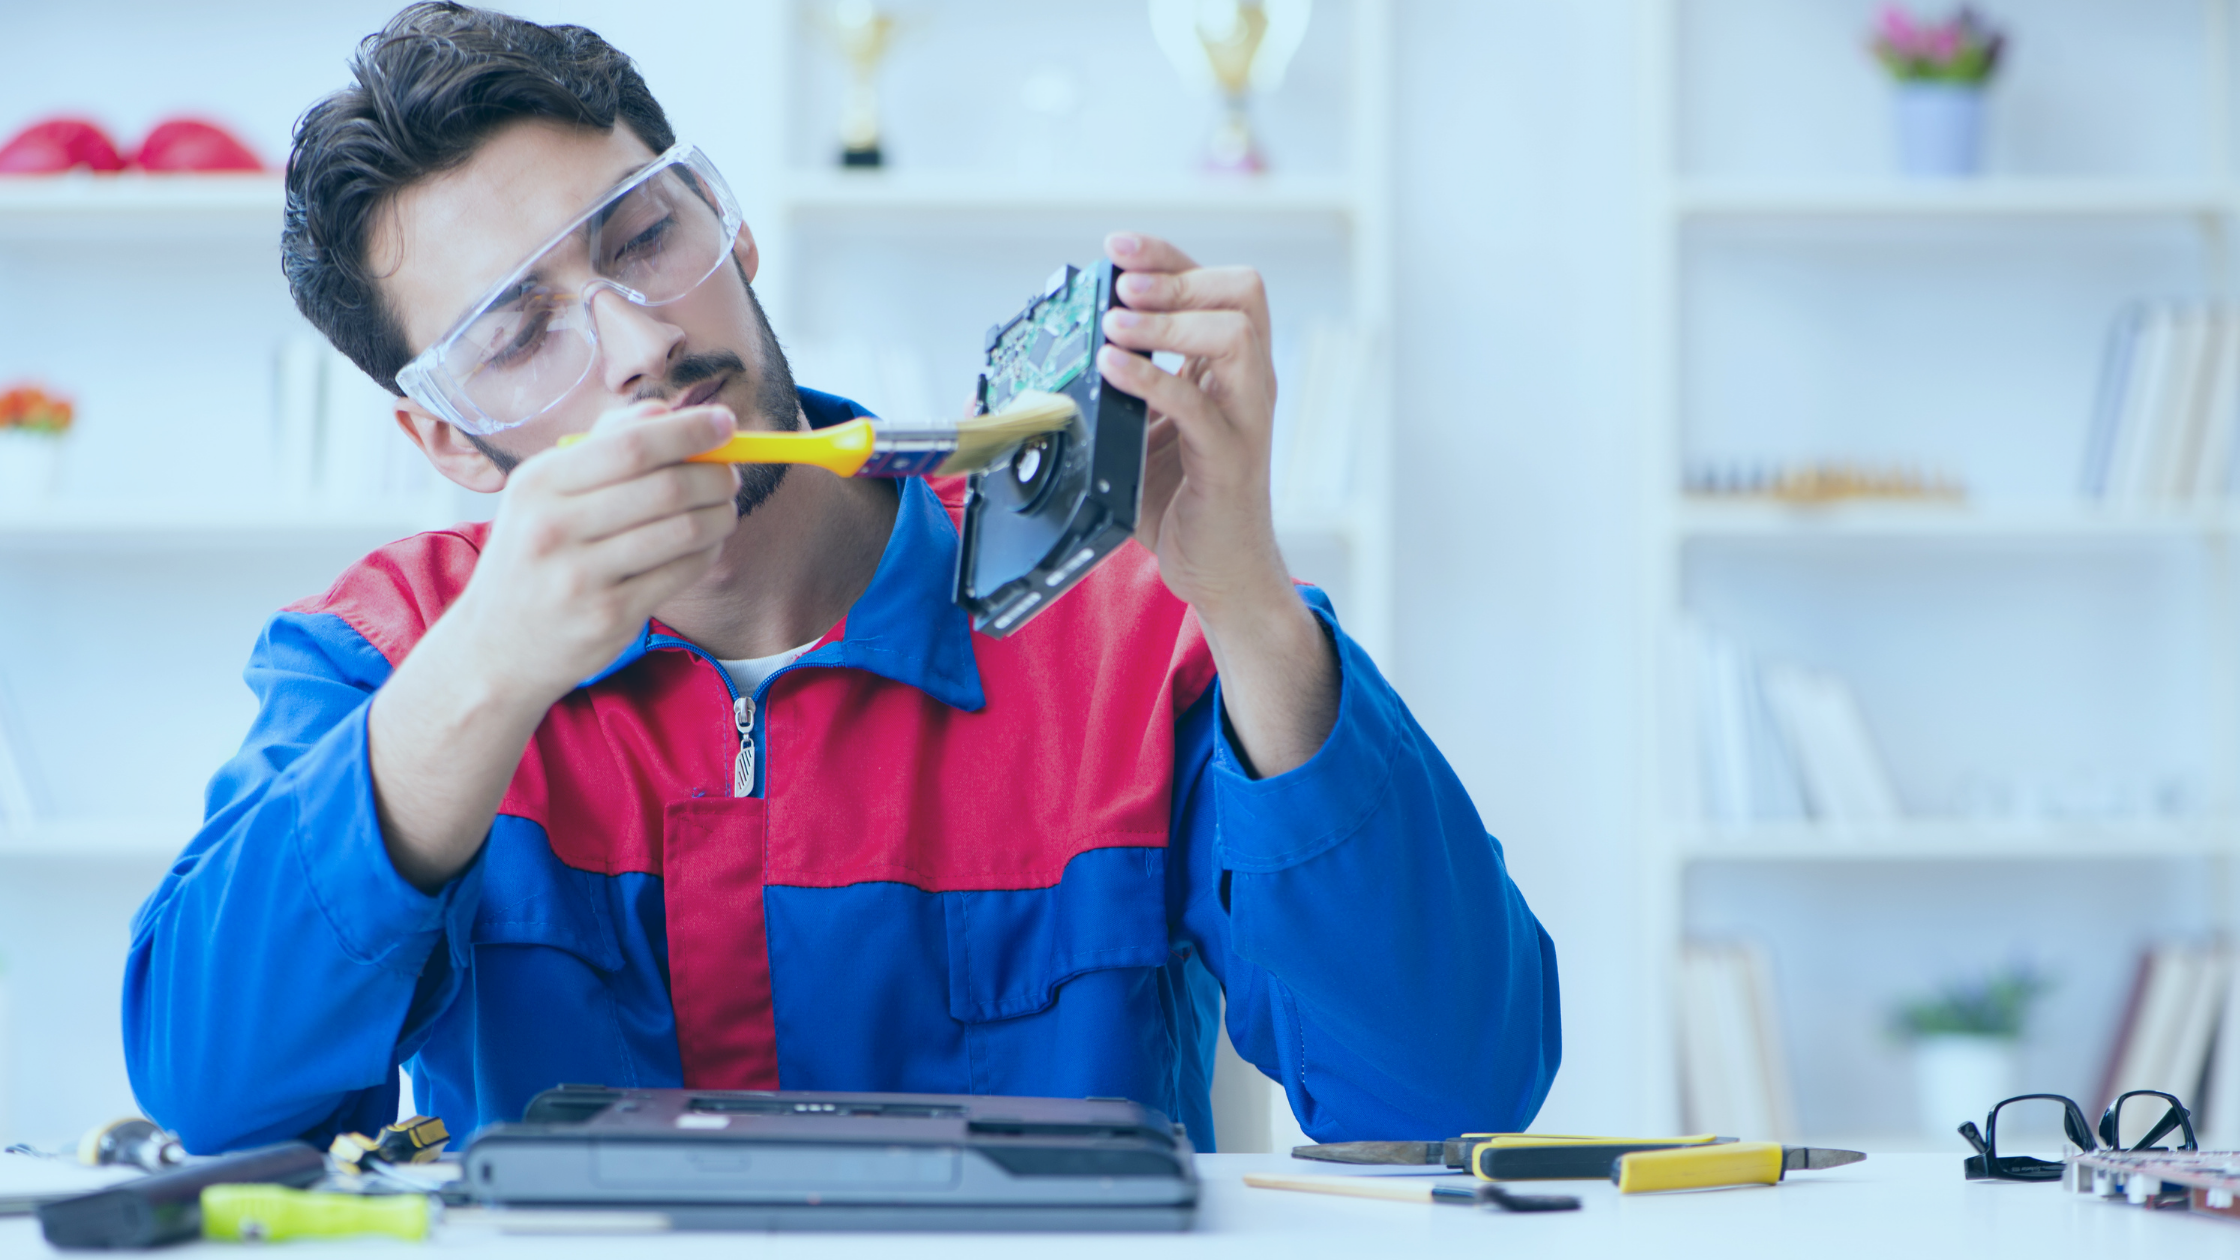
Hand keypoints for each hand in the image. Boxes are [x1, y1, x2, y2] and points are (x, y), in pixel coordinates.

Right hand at [447, 401, 740, 701]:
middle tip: (730, 476)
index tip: (726, 423)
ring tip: (724, 511)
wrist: (494, 647)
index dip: (689, 430)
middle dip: (715, 476)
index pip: (631, 444)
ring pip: (683, 531)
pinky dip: (706, 553)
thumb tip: (664, 410)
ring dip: (720, 515)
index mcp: (538, 482)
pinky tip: (704, 547)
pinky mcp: (609, 617)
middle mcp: (554, 527)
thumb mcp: (544, 494)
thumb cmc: (532, 556)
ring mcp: (581, 576)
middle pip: (666, 487)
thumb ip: (601, 446)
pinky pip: (681, 573)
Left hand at [1095, 234, 1289, 620]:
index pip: (1213, 283)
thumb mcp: (1138, 432)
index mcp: (1227, 367)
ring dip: (1169, 320)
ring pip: (1236, 335)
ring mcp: (1245, 419)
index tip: (1117, 247)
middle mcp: (1247, 382)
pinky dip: (1154, 378)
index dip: (1166, 255)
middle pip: (1242, 292)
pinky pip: (1200, 406)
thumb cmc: (1179, 499)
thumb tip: (1030, 376)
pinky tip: (1114, 369)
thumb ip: (1108, 395)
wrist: (1219, 571)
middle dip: (1176, 277)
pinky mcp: (1230, 460)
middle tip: (1122, 289)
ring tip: (1114, 327)